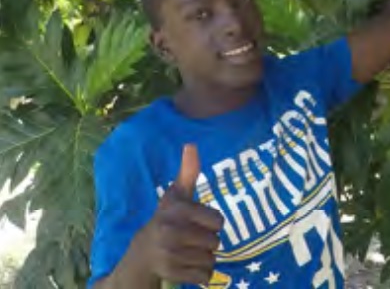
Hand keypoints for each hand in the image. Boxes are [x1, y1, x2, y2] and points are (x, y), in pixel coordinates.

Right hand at [140, 144, 222, 285]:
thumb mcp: (176, 196)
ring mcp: (170, 255)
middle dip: (208, 242)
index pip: (218, 221)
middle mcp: (171, 232)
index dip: (211, 223)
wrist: (141, 255)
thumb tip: (191, 144)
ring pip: (211, 259)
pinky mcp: (171, 274)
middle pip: (216, 242)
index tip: (197, 222)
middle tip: (191, 239)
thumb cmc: (167, 220)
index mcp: (177, 211)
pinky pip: (205, 276)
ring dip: (204, 258)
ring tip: (187, 252)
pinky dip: (200, 274)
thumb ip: (188, 172)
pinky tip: (186, 266)